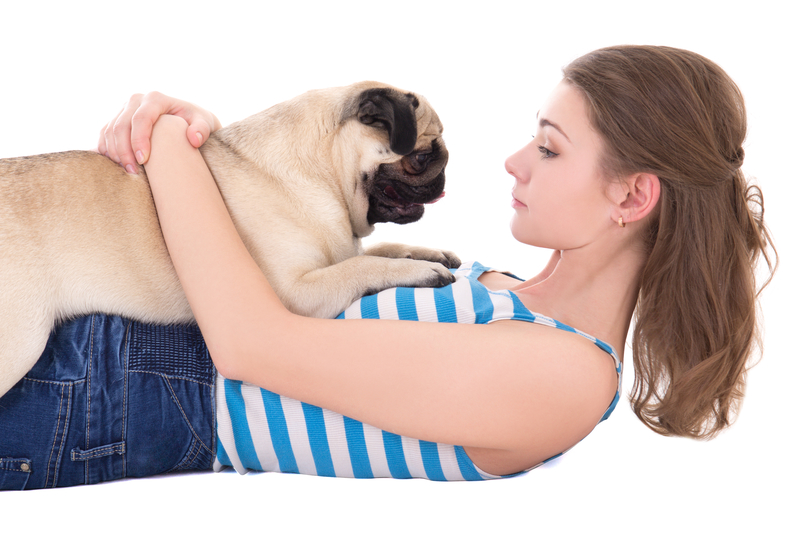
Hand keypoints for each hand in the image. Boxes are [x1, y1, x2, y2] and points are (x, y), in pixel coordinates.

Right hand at [98, 92, 221, 173]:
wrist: (189, 121)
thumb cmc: (198, 123)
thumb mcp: (205, 123)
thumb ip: (202, 129)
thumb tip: (194, 139)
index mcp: (156, 99)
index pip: (141, 118)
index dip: (139, 140)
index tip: (144, 161)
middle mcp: (137, 100)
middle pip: (121, 125)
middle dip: (124, 151)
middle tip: (133, 173)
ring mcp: (125, 109)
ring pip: (109, 130)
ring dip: (115, 153)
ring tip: (128, 173)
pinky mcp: (117, 119)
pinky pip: (105, 135)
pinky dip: (107, 150)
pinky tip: (117, 166)